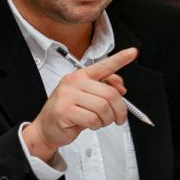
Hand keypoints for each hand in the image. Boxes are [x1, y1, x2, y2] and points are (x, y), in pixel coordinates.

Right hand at [24, 47, 136, 163]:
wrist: (47, 127)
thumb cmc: (70, 112)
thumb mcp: (88, 97)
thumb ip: (105, 89)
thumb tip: (122, 89)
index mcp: (81, 76)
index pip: (104, 66)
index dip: (120, 59)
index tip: (132, 52)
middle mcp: (73, 82)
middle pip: (110, 94)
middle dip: (119, 110)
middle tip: (118, 118)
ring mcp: (67, 95)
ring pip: (103, 108)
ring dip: (106, 120)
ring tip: (99, 121)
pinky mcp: (64, 110)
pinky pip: (92, 119)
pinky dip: (95, 125)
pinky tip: (88, 124)